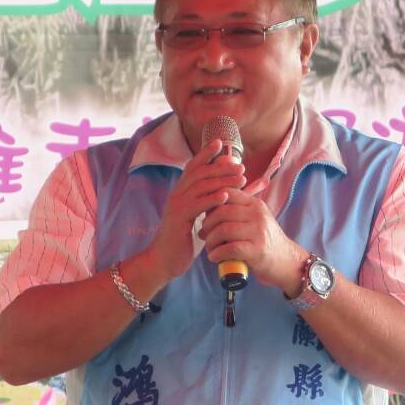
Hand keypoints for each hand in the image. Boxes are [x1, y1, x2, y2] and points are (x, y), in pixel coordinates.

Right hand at [143, 139, 245, 285]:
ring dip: (222, 180)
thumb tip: (223, 189)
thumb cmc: (182, 240)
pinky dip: (212, 198)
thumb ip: (206, 202)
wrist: (163, 260)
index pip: (192, 167)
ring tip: (241, 178)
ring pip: (201, 185)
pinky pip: (197, 204)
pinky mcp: (179, 219)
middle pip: (200, 172)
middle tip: (241, 166)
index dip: (205, 154)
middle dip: (221, 166)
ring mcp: (177, 205)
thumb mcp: (196, 217)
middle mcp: (177, 194)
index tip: (219, 143)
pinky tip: (226, 195)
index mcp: (181, 192)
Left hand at [197, 187, 306, 291]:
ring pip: (223, 230)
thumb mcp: (254, 219)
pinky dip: (217, 253)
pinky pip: (230, 248)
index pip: (227, 193)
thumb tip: (205, 212)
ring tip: (209, 248)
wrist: (286, 261)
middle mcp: (257, 215)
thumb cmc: (264, 240)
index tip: (206, 215)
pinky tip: (214, 257)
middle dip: (207, 224)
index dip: (211, 203)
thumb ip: (235, 212)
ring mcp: (258, 232)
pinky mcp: (256, 250)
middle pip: (221, 212)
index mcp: (254, 204)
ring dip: (210, 241)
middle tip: (204, 234)